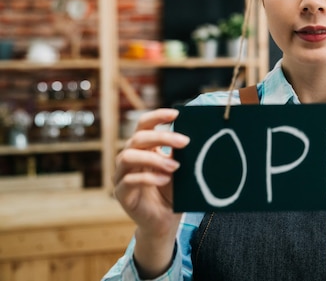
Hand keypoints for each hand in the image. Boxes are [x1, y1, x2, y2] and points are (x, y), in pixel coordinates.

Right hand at [113, 108, 188, 276]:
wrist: (165, 222)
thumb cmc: (172, 192)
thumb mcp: (179, 169)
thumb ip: (180, 153)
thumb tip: (194, 134)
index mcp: (143, 148)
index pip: (143, 125)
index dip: (157, 116)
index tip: (176, 114)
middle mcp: (129, 158)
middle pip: (138, 138)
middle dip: (162, 137)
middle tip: (185, 142)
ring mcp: (122, 176)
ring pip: (128, 156)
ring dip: (154, 158)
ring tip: (175, 167)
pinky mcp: (121, 194)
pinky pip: (129, 181)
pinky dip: (148, 178)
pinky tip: (165, 180)